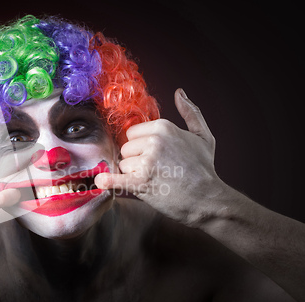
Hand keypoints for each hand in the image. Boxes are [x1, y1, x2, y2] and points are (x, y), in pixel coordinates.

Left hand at [95, 89, 224, 225]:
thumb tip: (179, 92)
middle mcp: (154, 141)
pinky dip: (107, 181)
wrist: (207, 199)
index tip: (156, 157)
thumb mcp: (203, 136)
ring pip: (122, 165)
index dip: (140, 146)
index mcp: (163, 127)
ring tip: (154, 181)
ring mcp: (146, 162)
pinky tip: (102, 182)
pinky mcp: (140, 182)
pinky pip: (114, 179)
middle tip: (156, 171)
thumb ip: (190, 112)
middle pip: (125, 149)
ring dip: (133, 175)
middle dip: (135, 161)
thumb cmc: (203, 168)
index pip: (132, 134)